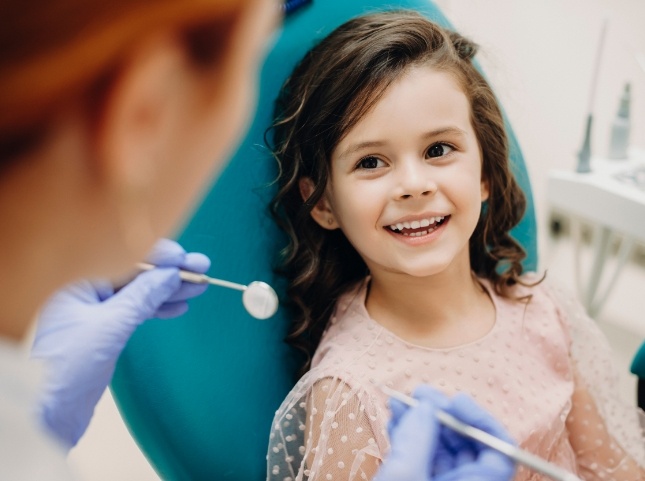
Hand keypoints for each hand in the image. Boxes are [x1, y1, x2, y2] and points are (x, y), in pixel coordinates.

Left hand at [31, 238, 209, 447]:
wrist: (46, 413)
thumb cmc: (64, 368)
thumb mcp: (110, 327)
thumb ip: (142, 297)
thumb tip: (171, 275)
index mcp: (77, 280)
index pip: (124, 256)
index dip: (158, 256)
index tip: (185, 259)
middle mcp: (84, 289)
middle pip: (135, 272)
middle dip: (170, 272)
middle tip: (201, 268)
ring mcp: (94, 309)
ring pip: (139, 291)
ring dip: (169, 289)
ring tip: (198, 286)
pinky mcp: (103, 329)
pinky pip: (135, 310)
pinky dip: (158, 308)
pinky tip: (179, 306)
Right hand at [375, 386, 515, 480]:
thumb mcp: (405, 476)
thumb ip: (417, 440)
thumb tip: (425, 406)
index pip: (500, 452)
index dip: (481, 421)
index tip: (456, 401)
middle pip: (467, 445)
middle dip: (443, 415)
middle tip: (420, 394)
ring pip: (441, 449)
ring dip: (420, 420)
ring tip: (400, 401)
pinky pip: (422, 457)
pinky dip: (409, 436)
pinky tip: (396, 418)